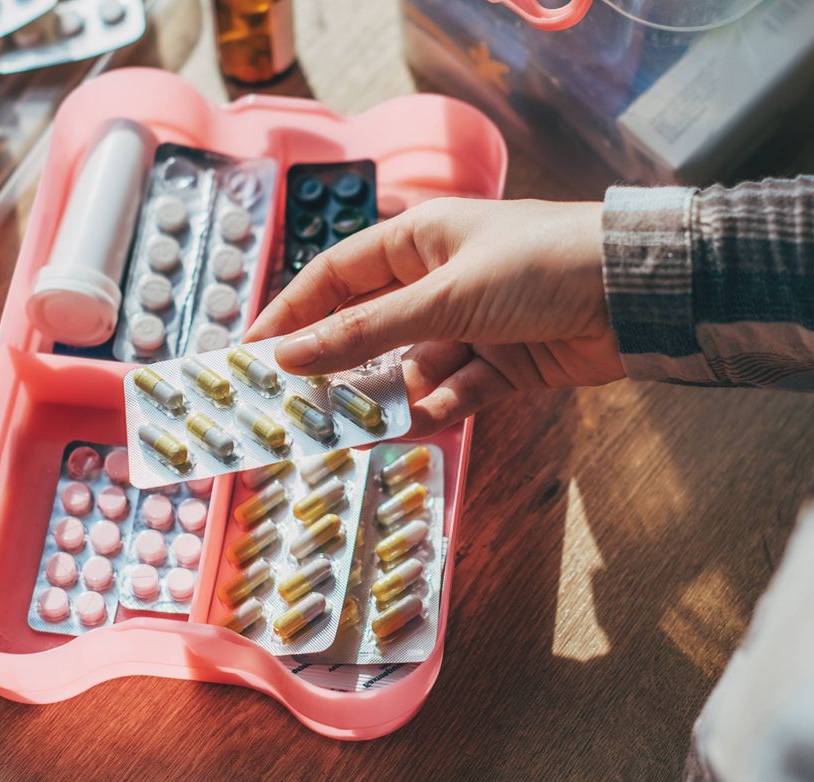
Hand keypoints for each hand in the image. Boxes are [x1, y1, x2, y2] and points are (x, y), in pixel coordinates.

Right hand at [246, 197, 624, 436]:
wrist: (642, 293)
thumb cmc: (540, 264)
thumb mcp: (444, 295)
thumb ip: (366, 331)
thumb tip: (290, 356)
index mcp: (416, 241)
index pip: (333, 278)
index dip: (289, 314)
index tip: (250, 353)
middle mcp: (435, 281)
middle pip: (365, 328)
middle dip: (334, 367)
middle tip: (292, 406)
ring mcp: (467, 325)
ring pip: (406, 368)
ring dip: (385, 397)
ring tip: (352, 429)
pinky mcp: (498, 364)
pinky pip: (450, 392)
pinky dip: (435, 410)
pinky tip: (418, 425)